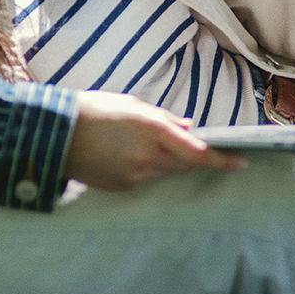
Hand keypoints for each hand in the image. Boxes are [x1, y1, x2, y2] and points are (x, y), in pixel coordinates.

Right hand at [62, 90, 245, 190]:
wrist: (54, 135)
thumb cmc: (95, 110)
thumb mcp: (133, 106)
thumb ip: (165, 118)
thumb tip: (190, 128)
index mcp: (154, 131)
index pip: (198, 152)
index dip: (222, 160)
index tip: (241, 162)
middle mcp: (148, 158)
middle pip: (185, 165)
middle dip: (193, 157)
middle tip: (196, 146)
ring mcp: (135, 176)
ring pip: (165, 172)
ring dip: (168, 161)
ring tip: (145, 143)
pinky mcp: (122, 187)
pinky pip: (145, 180)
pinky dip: (147, 169)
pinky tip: (127, 154)